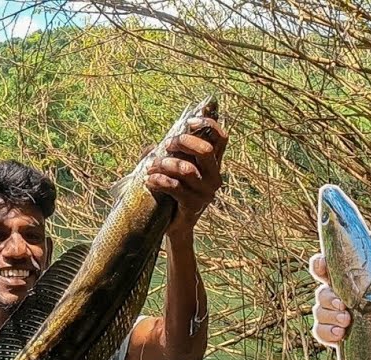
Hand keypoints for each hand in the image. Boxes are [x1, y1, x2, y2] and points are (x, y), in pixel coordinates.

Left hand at [146, 116, 227, 238]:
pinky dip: (159, 181)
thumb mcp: (171, 169)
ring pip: (186, 169)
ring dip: (164, 164)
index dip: (209, 125)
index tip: (189, 122)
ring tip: (150, 168)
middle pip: (205, 150)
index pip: (221, 138)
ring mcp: (206, 193)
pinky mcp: (193, 206)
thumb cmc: (172, 192)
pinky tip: (149, 180)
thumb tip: (152, 147)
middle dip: (182, 142)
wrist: (173, 225)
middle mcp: (214, 177)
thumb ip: (165, 155)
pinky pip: (175, 187)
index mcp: (213, 164)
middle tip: (166, 145)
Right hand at [309, 253, 370, 347]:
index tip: (322, 265)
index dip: (320, 264)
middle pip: (321, 293)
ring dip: (330, 315)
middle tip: (342, 305)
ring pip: (319, 311)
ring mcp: (332, 317)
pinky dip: (328, 331)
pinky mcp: (332, 335)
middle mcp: (337, 298)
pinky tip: (340, 333)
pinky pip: (320, 331)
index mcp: (349, 284)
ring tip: (346, 321)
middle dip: (328, 297)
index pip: (328, 271)